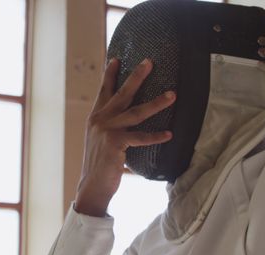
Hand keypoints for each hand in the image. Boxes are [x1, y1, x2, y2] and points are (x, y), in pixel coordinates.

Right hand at [74, 58, 175, 216]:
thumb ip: (110, 127)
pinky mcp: (116, 143)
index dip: (109, 75)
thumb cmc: (100, 165)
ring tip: (173, 95)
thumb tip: (124, 119)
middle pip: (122, 93)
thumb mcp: (100, 140)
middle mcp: (100, 120)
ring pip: (136, 112)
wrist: (91, 186)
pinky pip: (140, 137)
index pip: (103, 91)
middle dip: (137, 76)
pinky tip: (169, 133)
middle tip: (149, 62)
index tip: (116, 58)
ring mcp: (107, 130)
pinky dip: (156, 136)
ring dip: (157, 102)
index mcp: (96, 118)